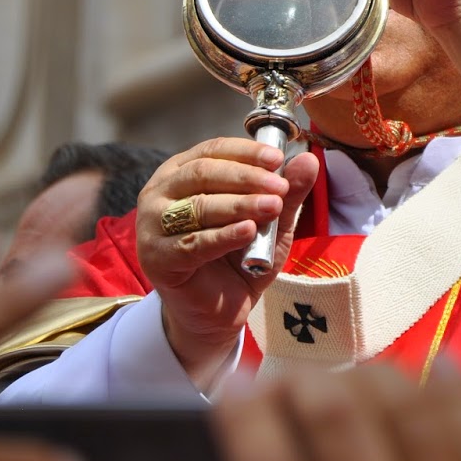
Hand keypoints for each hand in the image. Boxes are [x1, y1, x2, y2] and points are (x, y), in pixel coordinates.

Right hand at [134, 139, 318, 387]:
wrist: (219, 310)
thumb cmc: (240, 256)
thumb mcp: (271, 220)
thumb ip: (287, 191)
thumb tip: (308, 159)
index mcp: (183, 171)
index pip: (213, 150)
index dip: (246, 152)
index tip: (278, 158)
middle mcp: (160, 192)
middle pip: (203, 173)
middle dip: (246, 178)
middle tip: (280, 187)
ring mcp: (152, 224)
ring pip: (198, 206)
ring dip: (239, 205)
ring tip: (272, 207)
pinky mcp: (156, 258)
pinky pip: (193, 243)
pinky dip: (223, 236)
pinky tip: (248, 231)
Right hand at [212, 364, 460, 460]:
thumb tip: (267, 452)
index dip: (246, 417)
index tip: (238, 386)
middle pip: (335, 418)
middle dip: (307, 381)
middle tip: (297, 374)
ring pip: (403, 404)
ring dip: (373, 377)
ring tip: (358, 376)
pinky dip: (448, 385)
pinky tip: (436, 366)